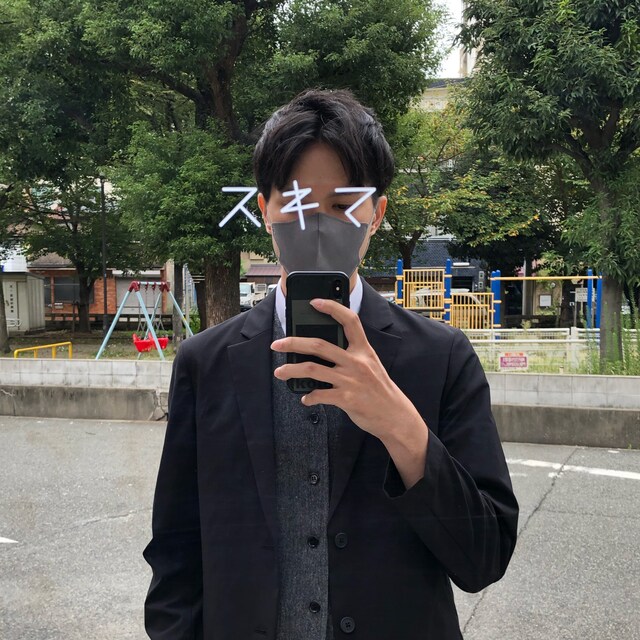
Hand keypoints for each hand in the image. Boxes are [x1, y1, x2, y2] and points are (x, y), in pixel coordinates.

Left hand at [271, 298, 427, 485]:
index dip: (332, 308)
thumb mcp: (370, 364)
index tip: (315, 302)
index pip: (349, 321)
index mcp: (363, 350)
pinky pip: (319, 395)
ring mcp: (351, 380)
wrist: (394, 415)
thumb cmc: (379, 388)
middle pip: (319, 345)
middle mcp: (356, 362)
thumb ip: (351, 355)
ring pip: (313, 369)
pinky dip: (309, 397)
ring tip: (279, 372)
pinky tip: (306, 398)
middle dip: (294, 343)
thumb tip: (321, 350)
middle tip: (277, 344)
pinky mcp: (346, 399)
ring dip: (292, 370)